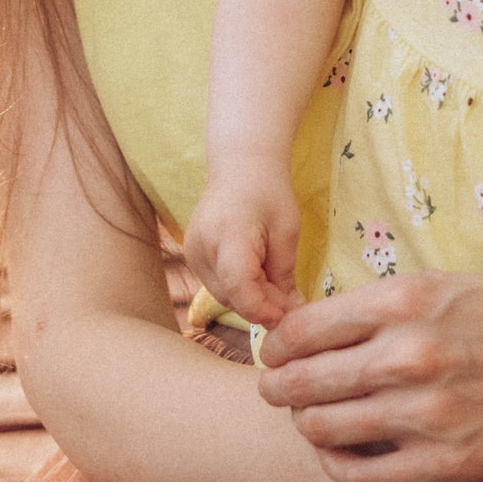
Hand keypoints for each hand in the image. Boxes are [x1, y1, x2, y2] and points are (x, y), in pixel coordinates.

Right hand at [182, 160, 303, 328]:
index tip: (288, 315)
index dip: (263, 309)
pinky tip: (257, 273)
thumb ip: (284, 275)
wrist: (240, 166)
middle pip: (232, 297)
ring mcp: (192, 253)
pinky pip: (217, 285)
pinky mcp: (192, 256)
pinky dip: (239, 288)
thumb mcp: (287, 232)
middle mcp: (202, 247)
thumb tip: (290, 314)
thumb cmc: (269, 192)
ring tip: (275, 283)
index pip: (239, 288)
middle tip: (291, 300)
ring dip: (251, 298)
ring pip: (224, 296)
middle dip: (263, 305)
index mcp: (228, 236)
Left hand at [255, 270, 482, 481]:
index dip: (278, 345)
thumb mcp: (447, 285)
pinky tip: (346, 455)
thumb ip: (384, 307)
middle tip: (280, 391)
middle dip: (280, 388)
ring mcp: (427, 414)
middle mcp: (407, 355)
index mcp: (403, 300)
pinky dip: (340, 466)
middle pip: (301, 382)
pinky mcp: (450, 463)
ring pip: (323, 429)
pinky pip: (362, 476)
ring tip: (313, 421)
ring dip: (308, 426)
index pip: (301, 329)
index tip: (277, 352)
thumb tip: (320, 327)